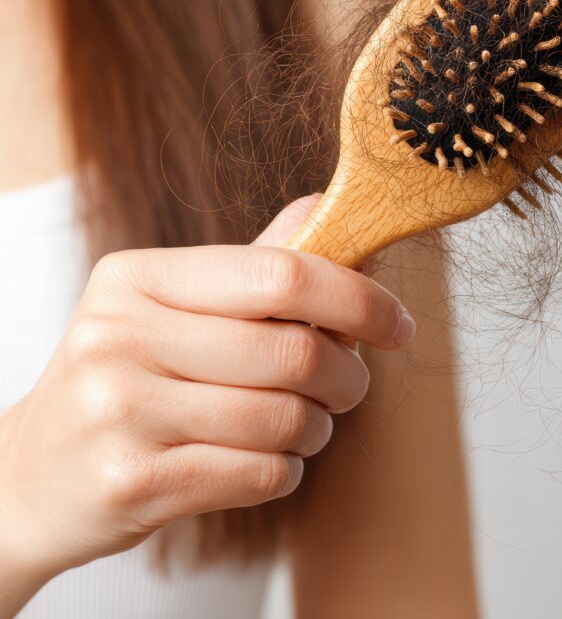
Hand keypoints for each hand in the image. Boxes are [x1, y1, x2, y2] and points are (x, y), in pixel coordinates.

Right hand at [0, 195, 414, 598]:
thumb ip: (252, 266)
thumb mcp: (169, 308)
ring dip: (318, 428)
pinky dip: (285, 469)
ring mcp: (121, 412)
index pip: (282, 274)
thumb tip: (325, 205)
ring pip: (285, 418)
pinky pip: (260, 473)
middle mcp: (121, 337)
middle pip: (295, 351)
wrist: (29, 476)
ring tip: (304, 426)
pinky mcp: (133, 483)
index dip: (360, 299)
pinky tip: (266, 460)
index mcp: (137, 279)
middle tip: (349, 386)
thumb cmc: (126, 379)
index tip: (398, 324)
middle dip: (349, 376)